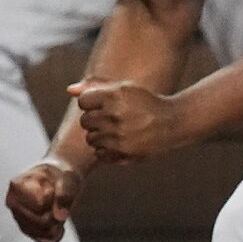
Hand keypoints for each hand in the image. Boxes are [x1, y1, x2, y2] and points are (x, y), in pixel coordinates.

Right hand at [5, 157, 81, 241]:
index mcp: (17, 186)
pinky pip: (45, 241)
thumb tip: (60, 217)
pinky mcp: (27, 229)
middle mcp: (13, 203)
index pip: (39, 205)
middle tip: (60, 203)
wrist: (58, 180)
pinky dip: (56, 235)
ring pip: (41, 233)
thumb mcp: (67, 178)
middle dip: (55, 215)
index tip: (53, 188)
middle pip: (39, 222)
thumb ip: (65, 194)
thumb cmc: (61, 176)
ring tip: (60, 212)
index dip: (53, 199)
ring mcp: (19, 218)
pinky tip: (59, 225)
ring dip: (56, 226)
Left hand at [70, 77, 184, 162]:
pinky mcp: (126, 153)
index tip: (103, 105)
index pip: (83, 102)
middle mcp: (116, 116)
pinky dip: (106, 150)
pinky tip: (117, 143)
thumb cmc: (145, 102)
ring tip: (115, 131)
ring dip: (99, 135)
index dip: (91, 103)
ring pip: (91, 139)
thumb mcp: (123, 88)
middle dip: (94, 120)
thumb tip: (68, 90)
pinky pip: (100, 154)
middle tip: (111, 119)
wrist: (173, 121)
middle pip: (85, 121)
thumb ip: (94, 87)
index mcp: (114, 97)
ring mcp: (120, 137)